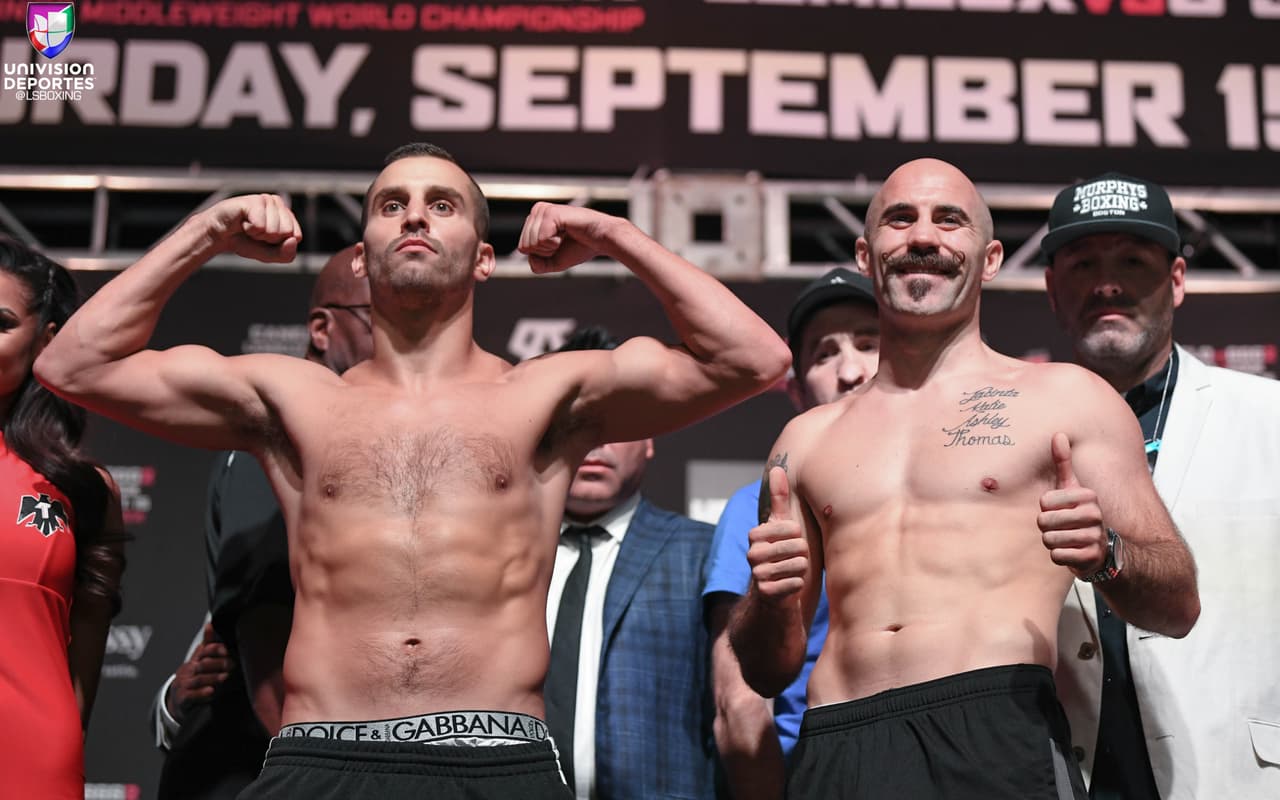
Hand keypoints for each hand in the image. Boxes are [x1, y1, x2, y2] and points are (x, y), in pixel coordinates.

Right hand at [165, 622, 231, 722]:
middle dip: (218, 664)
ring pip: (198, 680)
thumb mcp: (200, 661)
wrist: (178, 701)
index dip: (215, 649)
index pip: (204, 651)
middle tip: (233, 665)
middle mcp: (188, 670)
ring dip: (213, 678)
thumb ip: (207, 645)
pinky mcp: (182, 698)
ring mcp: (184, 684)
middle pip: (202, 664)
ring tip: (225, 677)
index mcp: (195, 660)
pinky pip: (191, 695)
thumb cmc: (194, 678)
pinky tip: (211, 692)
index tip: (227, 650)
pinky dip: (201, 694)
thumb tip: (210, 624)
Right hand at [202, 194, 300, 262]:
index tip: (266, 239)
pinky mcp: (254, 201)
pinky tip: (243, 222)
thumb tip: (293, 240)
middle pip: (287, 233)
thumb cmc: (245, 241)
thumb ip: (285, 254)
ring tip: (248, 226)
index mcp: (287, 214)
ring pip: (274, 230)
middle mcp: (278, 203)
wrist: (219, 235)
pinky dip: (250, 230)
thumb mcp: (269, 255)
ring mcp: (266, 200)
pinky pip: (261, 226)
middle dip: (269, 239)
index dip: (279, 244)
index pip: (296, 236)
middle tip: (255, 233)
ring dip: (257, 234)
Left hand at [517, 202, 616, 273]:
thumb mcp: (554, 261)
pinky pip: (541, 239)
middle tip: (563, 242)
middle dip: (544, 252)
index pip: (522, 247)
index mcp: (535, 219)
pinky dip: (554, 244)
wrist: (601, 240)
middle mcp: (537, 211)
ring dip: (550, 248)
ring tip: (565, 236)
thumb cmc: (580, 247)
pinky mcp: (551, 213)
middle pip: (524, 246)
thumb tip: (526, 253)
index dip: (541, 255)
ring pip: (531, 243)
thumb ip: (537, 264)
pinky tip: (567, 233)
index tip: (558, 246)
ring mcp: (543, 210)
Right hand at [746, 467, 808, 600]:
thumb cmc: (784, 554)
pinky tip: (793, 584)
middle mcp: (752, 553)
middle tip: (796, 558)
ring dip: (803, 569)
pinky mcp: (766, 593)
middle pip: (797, 547)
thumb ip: (779, 498)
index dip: (799, 535)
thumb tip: (777, 468)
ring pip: (798, 565)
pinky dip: (799, 584)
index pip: (791, 528)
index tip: (794, 540)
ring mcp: (757, 574)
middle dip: (803, 553)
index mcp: (756, 535)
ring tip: (794, 571)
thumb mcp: (782, 525)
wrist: (777, 593)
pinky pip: (795, 584)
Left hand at [1038, 433, 1107, 577]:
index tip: (1058, 509)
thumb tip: (1058, 435)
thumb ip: (1064, 463)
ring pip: (1049, 540)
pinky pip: (1057, 556)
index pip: (1045, 501)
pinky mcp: (1091, 558)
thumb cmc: (1080, 515)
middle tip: (1060, 527)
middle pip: (1044, 521)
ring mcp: (1094, 537)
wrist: (1102, 550)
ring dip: (1052, 542)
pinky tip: (1070, 552)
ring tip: (1065, 539)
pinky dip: (1059, 556)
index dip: (1045, 508)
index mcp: (1088, 497)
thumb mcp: (1072, 487)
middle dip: (1046, 527)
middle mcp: (1095, 516)